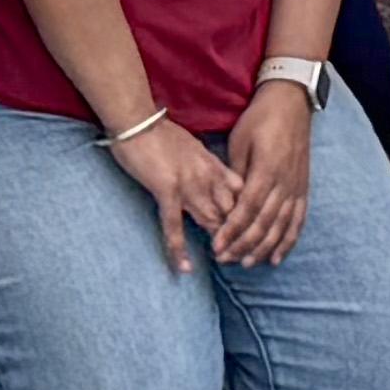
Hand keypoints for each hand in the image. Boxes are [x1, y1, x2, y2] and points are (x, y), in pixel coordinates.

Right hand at [105, 112, 242, 274]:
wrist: (137, 121)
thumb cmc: (161, 133)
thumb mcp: (195, 147)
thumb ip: (209, 166)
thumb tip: (220, 180)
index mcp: (214, 166)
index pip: (240, 196)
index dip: (247, 215)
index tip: (252, 232)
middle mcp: (207, 176)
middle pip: (230, 211)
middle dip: (238, 234)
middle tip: (242, 255)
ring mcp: (188, 184)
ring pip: (210, 220)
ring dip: (219, 243)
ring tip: (225, 263)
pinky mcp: (167, 190)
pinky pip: (174, 226)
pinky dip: (178, 248)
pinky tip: (184, 267)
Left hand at [206, 83, 320, 268]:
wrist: (291, 100)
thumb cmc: (260, 118)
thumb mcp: (240, 141)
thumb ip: (236, 174)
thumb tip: (226, 203)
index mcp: (267, 169)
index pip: (248, 209)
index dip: (232, 230)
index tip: (216, 246)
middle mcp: (285, 181)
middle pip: (264, 222)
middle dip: (243, 244)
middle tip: (225, 259)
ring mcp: (297, 185)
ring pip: (282, 225)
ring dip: (264, 247)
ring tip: (248, 263)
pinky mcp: (304, 186)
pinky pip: (299, 219)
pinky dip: (289, 240)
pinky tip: (278, 257)